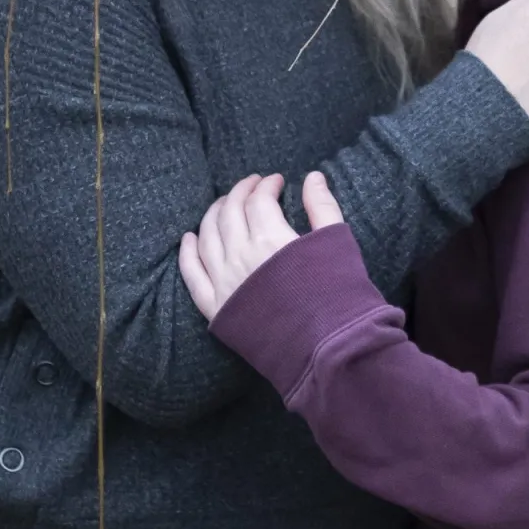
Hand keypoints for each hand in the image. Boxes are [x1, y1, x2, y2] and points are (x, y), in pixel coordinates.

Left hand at [179, 171, 345, 319]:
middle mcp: (241, 258)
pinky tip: (189, 238)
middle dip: (240, 192)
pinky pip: (192, 276)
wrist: (329, 352)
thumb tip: (313, 176)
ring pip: (207, 237)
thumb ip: (322, 207)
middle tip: (251, 185)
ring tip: (225, 204)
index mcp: (271, 240)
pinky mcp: (217, 310)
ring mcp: (225, 284)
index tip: (277, 181)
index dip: (267, 186)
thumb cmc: (341, 297)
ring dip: (214, 214)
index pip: (258, 201)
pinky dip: (188, 253)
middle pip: (230, 213)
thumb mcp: (338, 244)